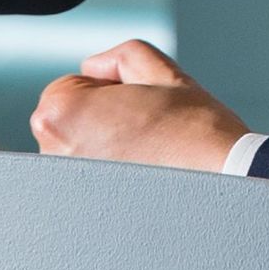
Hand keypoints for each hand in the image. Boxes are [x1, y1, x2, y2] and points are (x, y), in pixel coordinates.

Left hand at [31, 39, 251, 170]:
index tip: (137, 106)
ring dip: (102, 149)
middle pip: (70, 118)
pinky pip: (86, 183)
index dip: (110, 89)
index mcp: (59, 113)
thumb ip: (116, 56)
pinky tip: (136, 180)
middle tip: (143, 129)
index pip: (72, 84)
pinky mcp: (77, 213)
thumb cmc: (191, 130)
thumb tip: (95, 70)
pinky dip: (106, 179)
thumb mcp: (158, 70)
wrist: (219, 178)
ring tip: (142, 155)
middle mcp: (49, 153)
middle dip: (101, 118)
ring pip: (78, 150)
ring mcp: (62, 188)